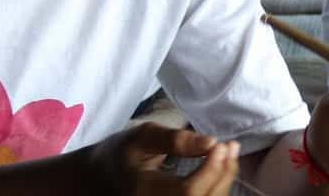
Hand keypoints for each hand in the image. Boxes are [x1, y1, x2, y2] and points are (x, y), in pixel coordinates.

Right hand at [88, 122, 239, 195]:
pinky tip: (219, 169)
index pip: (188, 191)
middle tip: (231, 146)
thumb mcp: (142, 137)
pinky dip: (215, 188)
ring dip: (223, 181)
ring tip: (228, 154)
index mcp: (143, 193)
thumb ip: (175, 139)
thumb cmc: (120, 154)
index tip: (222, 144)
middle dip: (222, 173)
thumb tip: (211, 141)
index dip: (211, 169)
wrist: (97, 180)